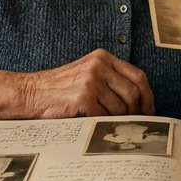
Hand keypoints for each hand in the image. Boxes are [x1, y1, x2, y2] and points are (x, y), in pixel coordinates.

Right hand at [20, 49, 154, 117]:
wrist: (31, 93)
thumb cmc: (60, 89)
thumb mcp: (88, 74)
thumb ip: (111, 80)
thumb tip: (140, 102)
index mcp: (103, 57)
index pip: (138, 76)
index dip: (147, 96)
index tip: (149, 110)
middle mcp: (99, 65)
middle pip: (133, 93)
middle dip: (135, 112)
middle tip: (130, 122)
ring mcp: (91, 80)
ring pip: (120, 108)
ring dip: (115, 119)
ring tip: (104, 121)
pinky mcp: (83, 97)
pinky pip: (104, 116)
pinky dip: (101, 123)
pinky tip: (91, 121)